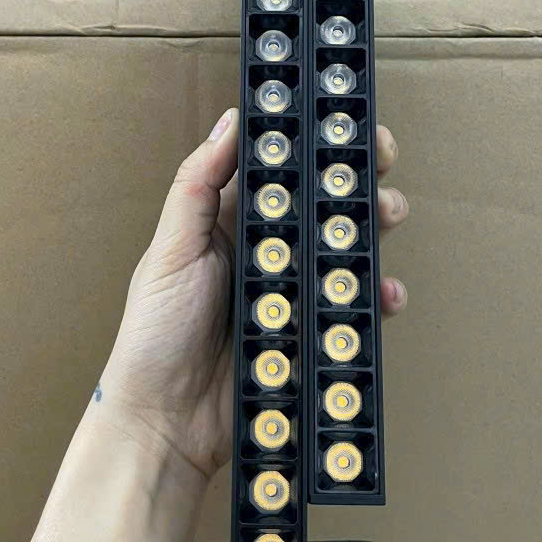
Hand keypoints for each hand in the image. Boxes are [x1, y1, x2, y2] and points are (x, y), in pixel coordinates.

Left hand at [100, 108, 408, 479]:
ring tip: (388, 214)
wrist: (164, 423)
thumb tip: (232, 119)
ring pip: (344, 247)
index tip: (340, 117)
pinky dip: (377, 297)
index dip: (310, 141)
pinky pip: (352, 307)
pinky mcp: (310, 334)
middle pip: (321, 203)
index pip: (278, 169)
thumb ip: (198, 185)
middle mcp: (266, 251)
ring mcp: (292, 292)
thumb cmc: (154, 335)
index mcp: (228, 222)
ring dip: (372, 227)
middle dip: (355, 177)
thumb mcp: (170, 251)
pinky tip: (386, 292)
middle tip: (382, 159)